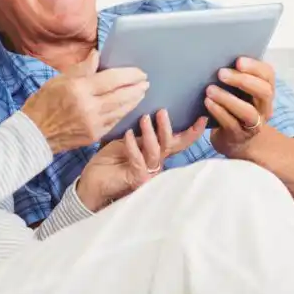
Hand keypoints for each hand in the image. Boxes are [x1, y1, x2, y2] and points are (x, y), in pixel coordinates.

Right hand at [21, 49, 147, 153]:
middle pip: (121, 95)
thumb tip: (97, 55)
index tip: (139, 72)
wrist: (34, 134)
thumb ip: (81, 68)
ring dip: (134, 100)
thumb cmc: (43, 103)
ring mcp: (93, 123)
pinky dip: (124, 112)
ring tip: (142, 92)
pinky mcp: (94, 135)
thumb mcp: (58, 80)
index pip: (112, 80)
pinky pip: (115, 122)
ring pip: (121, 110)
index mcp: (79, 90)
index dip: (129, 75)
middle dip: (136, 88)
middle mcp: (89, 107)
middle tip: (146, 81)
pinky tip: (129, 107)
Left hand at [76, 110, 207, 211]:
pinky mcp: (136, 179)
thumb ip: (140, 132)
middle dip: (168, 128)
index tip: (202, 118)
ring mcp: (148, 173)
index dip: (191, 132)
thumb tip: (149, 112)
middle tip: (162, 111)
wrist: (91, 182)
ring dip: (150, 133)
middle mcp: (156, 164)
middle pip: (171, 146)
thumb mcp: (126, 140)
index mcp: (156, 154)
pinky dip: (133, 145)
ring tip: (144, 118)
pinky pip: (139, 159)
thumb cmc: (107, 161)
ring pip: (156, 151)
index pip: (178, 142)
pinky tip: (127, 135)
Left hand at [204, 57, 275, 158]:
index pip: (269, 75)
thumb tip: (218, 54)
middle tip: (221, 73)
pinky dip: (219, 111)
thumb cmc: (234, 105)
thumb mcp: (240, 90)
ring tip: (210, 90)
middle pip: (264, 92)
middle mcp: (265, 108)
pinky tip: (208, 103)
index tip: (238, 61)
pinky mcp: (239, 136)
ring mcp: (254, 124)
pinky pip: (231, 124)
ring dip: (228, 99)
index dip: (255, 67)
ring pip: (248, 112)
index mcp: (266, 91)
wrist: (234, 139)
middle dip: (243, 80)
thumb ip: (238, 75)